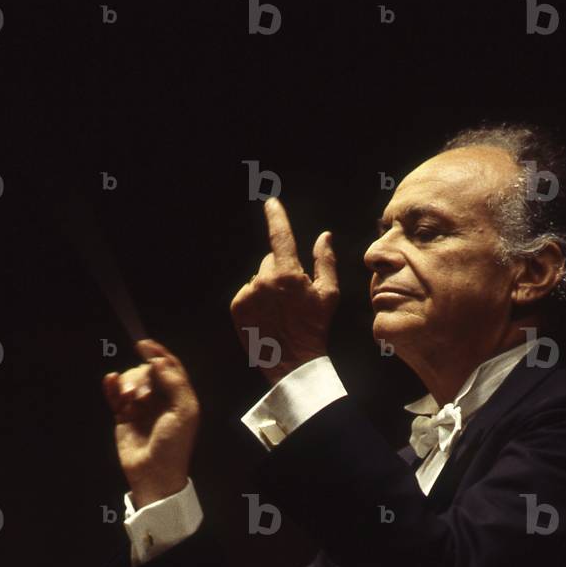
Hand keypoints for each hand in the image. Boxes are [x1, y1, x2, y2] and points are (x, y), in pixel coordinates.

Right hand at [102, 340, 199, 508]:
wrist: (153, 473)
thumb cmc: (173, 445)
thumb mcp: (184, 413)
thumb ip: (176, 383)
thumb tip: (160, 361)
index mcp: (179, 397)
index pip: (169, 367)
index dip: (158, 353)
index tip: (143, 345)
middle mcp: (161, 399)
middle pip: (147, 372)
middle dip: (141, 377)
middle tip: (141, 396)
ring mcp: (141, 407)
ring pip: (130, 381)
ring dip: (127, 384)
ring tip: (128, 400)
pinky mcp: (123, 416)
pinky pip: (115, 394)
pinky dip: (112, 385)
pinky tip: (110, 381)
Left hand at [230, 197, 339, 384]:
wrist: (293, 363)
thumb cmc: (315, 328)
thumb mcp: (329, 294)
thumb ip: (326, 261)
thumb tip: (324, 236)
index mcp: (287, 274)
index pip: (280, 236)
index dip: (276, 216)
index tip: (271, 203)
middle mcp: (263, 281)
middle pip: (271, 262)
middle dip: (281, 272)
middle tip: (292, 297)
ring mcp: (248, 294)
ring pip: (258, 279)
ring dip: (267, 288)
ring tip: (280, 312)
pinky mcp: (236, 308)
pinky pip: (247, 294)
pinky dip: (255, 301)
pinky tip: (268, 317)